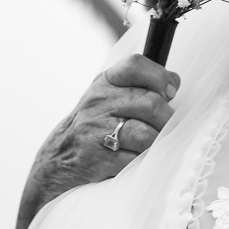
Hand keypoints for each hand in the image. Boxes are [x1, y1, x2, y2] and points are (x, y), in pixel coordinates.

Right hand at [11, 54, 179, 228]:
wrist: (55, 164)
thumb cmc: (96, 128)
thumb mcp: (112, 98)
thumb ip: (141, 88)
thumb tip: (174, 84)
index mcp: (105, 83)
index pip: (135, 65)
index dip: (159, 76)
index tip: (170, 93)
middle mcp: (98, 102)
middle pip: (151, 103)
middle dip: (166, 120)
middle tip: (163, 129)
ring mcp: (94, 130)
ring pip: (147, 134)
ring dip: (155, 144)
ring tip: (148, 147)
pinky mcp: (96, 158)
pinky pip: (135, 159)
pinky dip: (141, 162)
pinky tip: (132, 161)